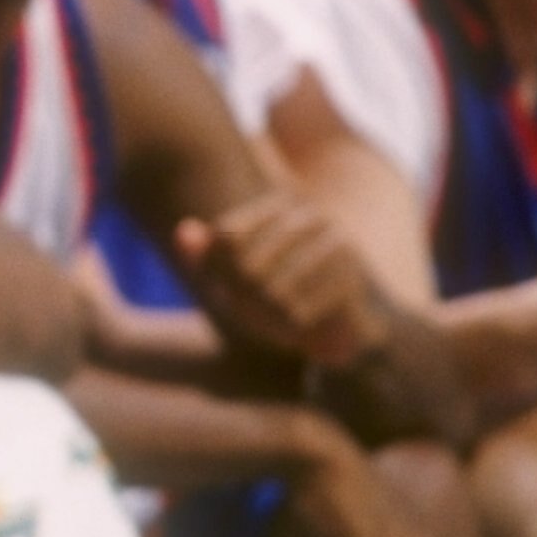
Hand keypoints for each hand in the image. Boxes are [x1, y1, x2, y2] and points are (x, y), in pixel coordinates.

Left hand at [176, 196, 394, 373]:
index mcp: (281, 204)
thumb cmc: (282, 292)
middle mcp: (312, 216)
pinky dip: (292, 329)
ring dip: (266, 318)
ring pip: (273, 292)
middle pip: (247, 267)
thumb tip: (183, 231)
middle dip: (243, 299)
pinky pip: (300, 312)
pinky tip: (299, 332)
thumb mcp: (238, 274)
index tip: (230, 288)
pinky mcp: (353, 280)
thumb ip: (207, 254)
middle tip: (249, 314)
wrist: (348, 324)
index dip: (221, 273)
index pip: (226, 238)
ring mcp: (338, 245)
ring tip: (274, 325)